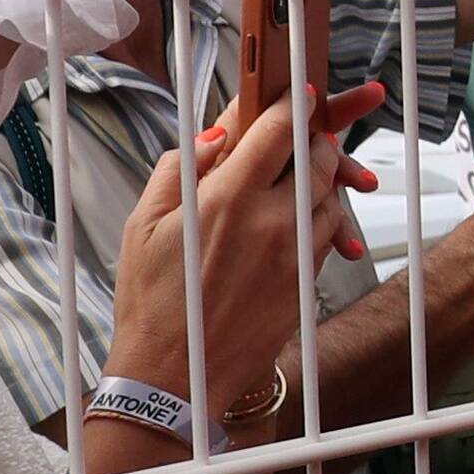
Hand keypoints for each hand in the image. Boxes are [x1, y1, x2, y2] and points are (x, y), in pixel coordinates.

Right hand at [105, 88, 368, 421]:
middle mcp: (270, 222)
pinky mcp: (306, 287)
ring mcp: (294, 256)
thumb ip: (179, 170)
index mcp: (227, 198)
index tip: (300, 95)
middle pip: (317, 160)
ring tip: (303, 178)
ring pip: (330, 199)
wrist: (173, 378)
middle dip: (316, 140)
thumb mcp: (143, 224)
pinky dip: (321, 221)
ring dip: (323, 181)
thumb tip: (215, 137)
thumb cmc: (151, 302)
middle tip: (305, 136)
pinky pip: (326, 239)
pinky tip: (298, 223)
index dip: (292, 106)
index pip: (277, 131)